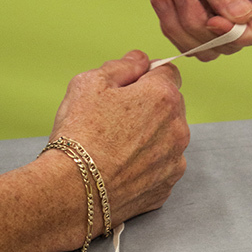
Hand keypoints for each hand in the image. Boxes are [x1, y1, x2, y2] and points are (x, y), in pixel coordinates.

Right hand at [46, 50, 189, 242]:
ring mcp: (174, 161)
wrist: (73, 191)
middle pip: (170, 107)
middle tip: (114, 119)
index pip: (168, 72)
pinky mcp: (166, 187)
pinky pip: (160, 168)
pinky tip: (120, 168)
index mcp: (163, 97)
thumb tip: (138, 60)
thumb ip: (121, 66)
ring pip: (167, 139)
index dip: (146, 77)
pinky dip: (146, 166)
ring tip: (115, 147)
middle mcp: (178, 129)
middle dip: (148, 108)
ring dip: (150, 138)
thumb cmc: (80, 136)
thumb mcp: (89, 83)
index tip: (128, 88)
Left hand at [106, 0, 251, 59]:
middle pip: (235, 40)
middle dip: (202, 26)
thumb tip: (240, 19)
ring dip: (182, 26)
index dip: (245, 33)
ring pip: (209, 46)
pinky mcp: (190, 9)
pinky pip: (187, 40)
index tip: (213, 22)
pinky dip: (170, 25)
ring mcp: (214, 3)